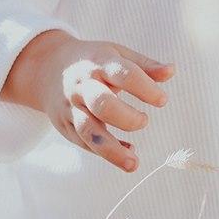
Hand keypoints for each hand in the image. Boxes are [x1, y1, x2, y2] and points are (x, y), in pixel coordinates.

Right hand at [0, 30, 173, 170]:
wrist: (47, 68)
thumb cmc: (93, 61)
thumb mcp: (116, 54)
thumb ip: (145, 65)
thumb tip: (172, 71)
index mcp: (100, 64)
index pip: (124, 74)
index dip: (145, 88)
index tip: (163, 100)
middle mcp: (83, 86)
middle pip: (102, 104)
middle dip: (126, 117)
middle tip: (145, 121)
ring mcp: (72, 108)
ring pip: (89, 131)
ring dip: (111, 150)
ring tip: (134, 163)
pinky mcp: (66, 126)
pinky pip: (85, 143)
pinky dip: (106, 151)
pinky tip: (126, 154)